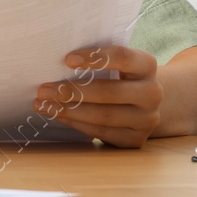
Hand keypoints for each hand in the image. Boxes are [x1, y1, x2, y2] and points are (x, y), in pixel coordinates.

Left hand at [34, 45, 160, 147]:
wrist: (142, 102)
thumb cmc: (117, 74)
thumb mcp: (114, 62)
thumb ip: (95, 58)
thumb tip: (52, 58)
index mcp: (147, 66)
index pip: (123, 57)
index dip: (95, 57)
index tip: (67, 60)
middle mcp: (152, 93)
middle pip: (110, 92)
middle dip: (73, 91)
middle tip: (44, 89)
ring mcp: (147, 119)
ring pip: (104, 116)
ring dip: (69, 111)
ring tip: (43, 104)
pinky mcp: (136, 139)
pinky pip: (102, 133)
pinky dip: (76, 124)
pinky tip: (58, 116)